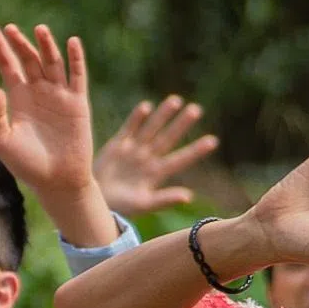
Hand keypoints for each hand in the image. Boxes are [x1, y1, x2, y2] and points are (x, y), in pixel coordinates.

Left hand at [0, 22, 101, 209]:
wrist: (57, 181)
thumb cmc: (27, 165)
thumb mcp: (3, 142)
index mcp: (18, 98)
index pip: (7, 65)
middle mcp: (38, 92)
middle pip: (28, 59)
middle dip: (19, 43)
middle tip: (9, 28)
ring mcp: (58, 95)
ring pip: (52, 62)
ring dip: (46, 45)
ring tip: (39, 29)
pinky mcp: (77, 102)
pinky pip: (77, 76)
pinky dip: (76, 58)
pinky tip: (72, 42)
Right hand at [99, 94, 216, 221]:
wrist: (95, 201)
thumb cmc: (121, 207)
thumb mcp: (144, 204)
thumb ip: (164, 199)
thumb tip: (189, 196)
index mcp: (157, 174)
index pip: (180, 159)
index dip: (196, 150)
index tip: (213, 141)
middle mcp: (148, 159)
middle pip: (168, 138)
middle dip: (181, 124)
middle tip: (197, 109)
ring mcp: (134, 150)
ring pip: (152, 129)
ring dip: (163, 115)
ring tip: (176, 100)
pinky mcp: (117, 145)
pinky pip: (129, 128)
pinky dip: (136, 118)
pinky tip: (147, 106)